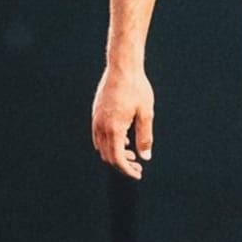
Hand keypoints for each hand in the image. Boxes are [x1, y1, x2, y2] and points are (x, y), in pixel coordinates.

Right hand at [91, 64, 154, 178]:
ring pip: (102, 147)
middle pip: (108, 156)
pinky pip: (99, 136)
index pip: (117, 159)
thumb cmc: (137, 88)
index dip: (127, 170)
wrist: (122, 67)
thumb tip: (145, 157)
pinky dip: (110, 143)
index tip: (137, 174)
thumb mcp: (146, 113)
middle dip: (122, 164)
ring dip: (116, 154)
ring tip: (132, 154)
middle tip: (138, 166)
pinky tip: (124, 140)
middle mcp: (101, 127)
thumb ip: (145, 136)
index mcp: (114, 129)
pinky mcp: (96, 114)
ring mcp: (96, 120)